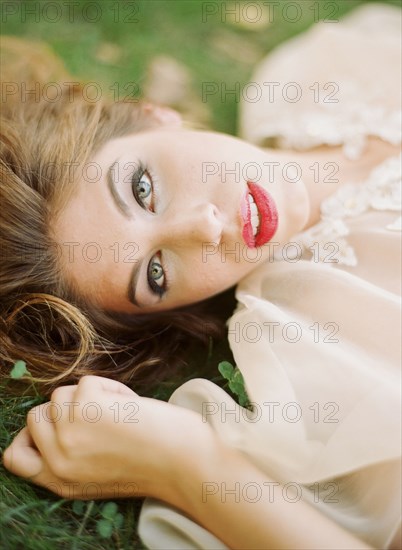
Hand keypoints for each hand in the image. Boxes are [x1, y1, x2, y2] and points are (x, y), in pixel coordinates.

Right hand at [3, 375, 211, 500]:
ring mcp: (68, 432)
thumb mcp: (97, 475)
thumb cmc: (151, 462)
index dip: (29, 436)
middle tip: (100, 418)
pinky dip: (112, 388)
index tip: (52, 424)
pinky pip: (88, 382)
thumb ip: (70, 456)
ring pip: (61, 394)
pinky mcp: (85, 406)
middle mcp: (58, 460)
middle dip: (67, 409)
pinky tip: (130, 407)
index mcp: (60, 480)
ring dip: (92, 397)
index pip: (15, 458)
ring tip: (120, 415)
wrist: (183, 460)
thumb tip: (55, 420)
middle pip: (37, 416)